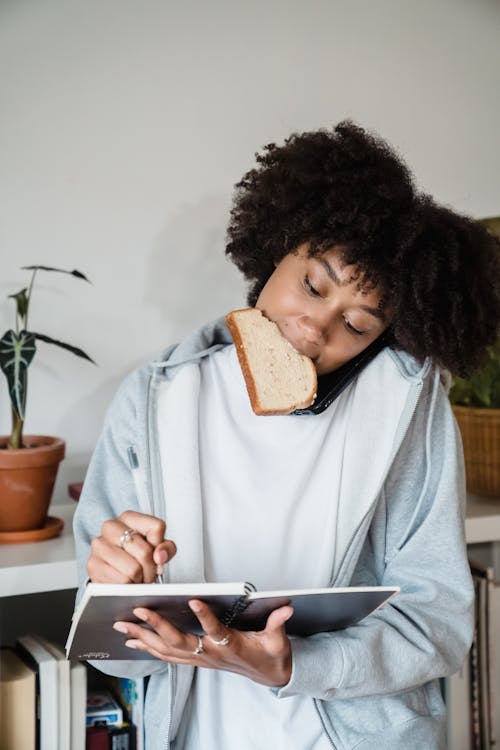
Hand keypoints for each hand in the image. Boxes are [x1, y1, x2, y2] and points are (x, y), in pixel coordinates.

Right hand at [87, 510, 176, 583]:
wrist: (112, 569)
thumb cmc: (135, 555)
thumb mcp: (157, 547)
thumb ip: (166, 548)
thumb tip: (160, 556)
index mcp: (128, 517)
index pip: (156, 527)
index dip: (161, 547)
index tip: (157, 556)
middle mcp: (111, 527)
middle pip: (144, 552)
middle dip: (150, 569)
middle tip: (148, 573)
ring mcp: (99, 545)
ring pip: (133, 569)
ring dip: (139, 579)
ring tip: (137, 577)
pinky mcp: (93, 565)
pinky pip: (121, 582)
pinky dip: (127, 587)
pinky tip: (126, 582)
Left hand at [113, 600, 293, 686]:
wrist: (270, 676)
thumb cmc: (272, 655)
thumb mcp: (279, 641)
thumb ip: (278, 624)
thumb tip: (286, 608)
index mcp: (230, 647)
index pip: (215, 630)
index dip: (205, 617)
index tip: (194, 599)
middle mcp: (211, 655)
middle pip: (179, 642)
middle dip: (156, 627)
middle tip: (137, 611)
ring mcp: (201, 659)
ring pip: (167, 651)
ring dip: (144, 638)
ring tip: (123, 625)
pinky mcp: (197, 660)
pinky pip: (167, 656)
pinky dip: (149, 648)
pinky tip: (134, 640)